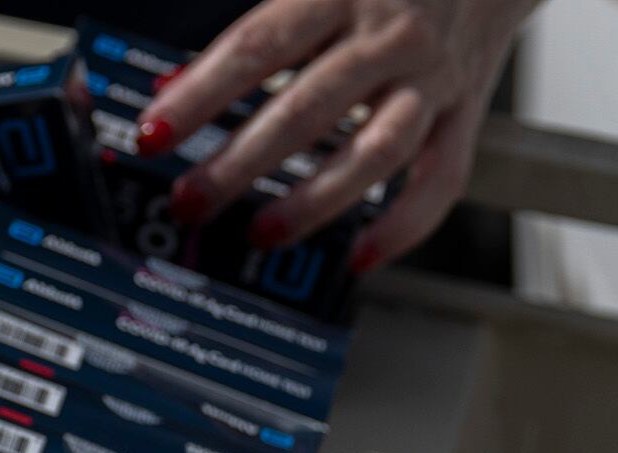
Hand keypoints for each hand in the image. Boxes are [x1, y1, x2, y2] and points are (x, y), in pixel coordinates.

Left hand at [134, 0, 541, 267]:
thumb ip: (256, 30)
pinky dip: (402, 226)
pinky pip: (440, 180)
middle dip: (239, 162)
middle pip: (306, 108)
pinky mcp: (465, 113)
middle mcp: (390, 36)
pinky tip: (358, 258)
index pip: (258, 48)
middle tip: (190, 200)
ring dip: (312, 201)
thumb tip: (172, 86)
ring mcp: (432, 78)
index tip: (153, 134)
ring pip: (372, 152)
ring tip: (261, 233)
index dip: (201, 95)